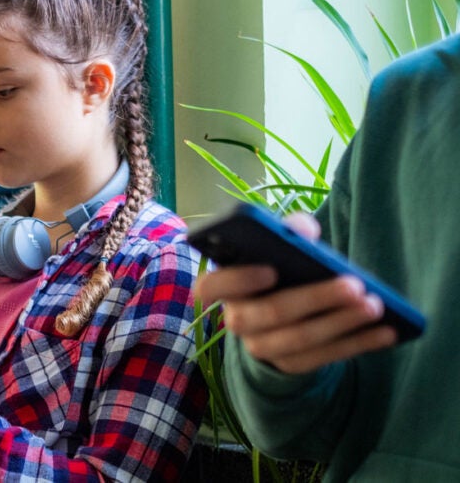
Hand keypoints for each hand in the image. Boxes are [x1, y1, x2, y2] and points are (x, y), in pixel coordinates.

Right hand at [195, 212, 396, 373]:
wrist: (283, 313)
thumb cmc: (281, 268)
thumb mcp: (280, 245)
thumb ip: (287, 231)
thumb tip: (303, 231)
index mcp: (225, 286)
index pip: (210, 287)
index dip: (237, 280)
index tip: (271, 269)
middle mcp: (236, 319)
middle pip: (269, 313)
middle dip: (314, 299)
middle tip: (354, 285)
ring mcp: (260, 347)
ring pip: (299, 339)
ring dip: (340, 323)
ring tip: (375, 306)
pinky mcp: (289, 365)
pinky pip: (321, 359)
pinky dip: (356, 344)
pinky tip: (385, 332)